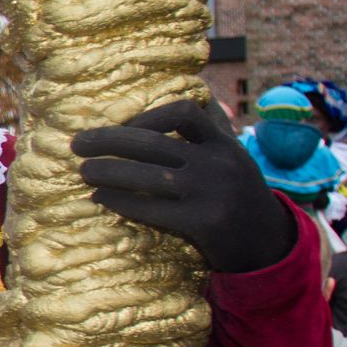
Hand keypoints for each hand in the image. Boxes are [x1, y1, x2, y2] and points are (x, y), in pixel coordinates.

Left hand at [72, 98, 296, 272]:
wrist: (269, 245)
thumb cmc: (236, 197)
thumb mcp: (230, 159)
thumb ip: (205, 135)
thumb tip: (173, 100)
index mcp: (224, 144)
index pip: (184, 112)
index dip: (147, 116)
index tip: (120, 126)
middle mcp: (220, 163)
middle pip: (154, 143)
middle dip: (109, 141)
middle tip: (77, 144)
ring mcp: (214, 193)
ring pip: (149, 175)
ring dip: (108, 171)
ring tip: (83, 171)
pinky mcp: (206, 222)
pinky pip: (153, 208)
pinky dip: (121, 201)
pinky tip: (100, 198)